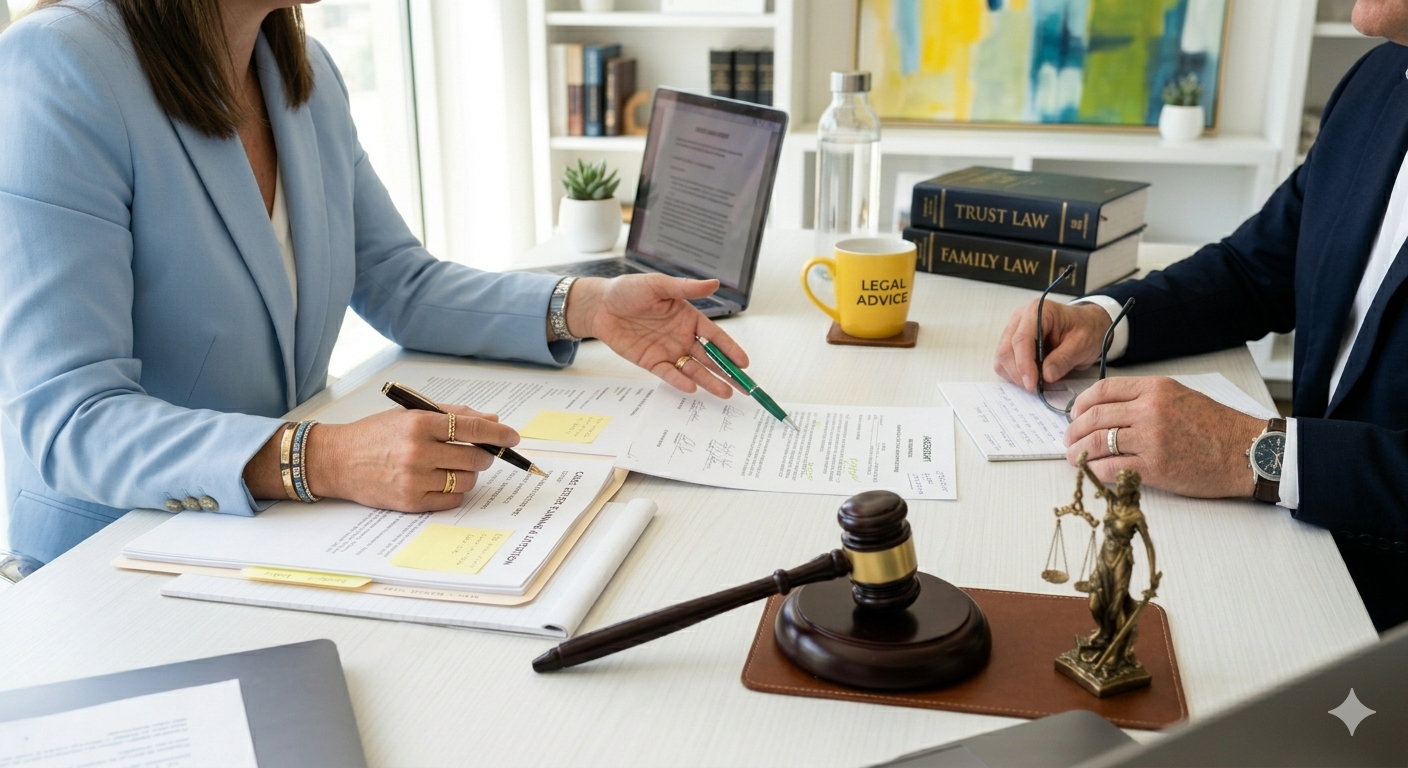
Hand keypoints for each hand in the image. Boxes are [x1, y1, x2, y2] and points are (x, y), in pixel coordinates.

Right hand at [305, 404, 519, 511]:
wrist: (336, 460)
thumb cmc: (375, 435)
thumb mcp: (410, 414)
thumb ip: (453, 415)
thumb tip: (492, 422)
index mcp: (419, 423)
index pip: (471, 429)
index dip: (498, 434)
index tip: (513, 438)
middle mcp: (417, 451)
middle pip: (474, 459)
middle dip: (484, 456)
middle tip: (479, 454)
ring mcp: (414, 479)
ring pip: (465, 481)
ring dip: (468, 475)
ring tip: (452, 467)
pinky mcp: (409, 502)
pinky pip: (451, 500)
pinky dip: (454, 492)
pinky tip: (440, 482)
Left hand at [562, 274, 748, 398]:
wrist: (599, 305)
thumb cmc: (628, 290)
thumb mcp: (658, 285)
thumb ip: (686, 288)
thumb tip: (714, 283)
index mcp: (688, 317)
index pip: (715, 336)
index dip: (730, 349)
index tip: (744, 363)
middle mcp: (682, 336)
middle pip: (709, 357)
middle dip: (727, 372)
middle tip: (743, 387)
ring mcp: (668, 351)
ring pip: (693, 369)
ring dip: (709, 381)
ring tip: (724, 393)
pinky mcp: (651, 362)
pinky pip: (669, 374)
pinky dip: (680, 381)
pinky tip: (692, 387)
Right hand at [993, 298, 1112, 390]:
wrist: (1087, 326)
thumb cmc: (1086, 330)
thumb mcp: (1083, 344)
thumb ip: (1064, 359)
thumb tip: (1045, 376)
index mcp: (1039, 311)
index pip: (1022, 339)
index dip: (1024, 364)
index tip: (1032, 384)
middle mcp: (1020, 318)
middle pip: (1006, 349)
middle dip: (1019, 373)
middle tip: (1036, 388)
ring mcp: (1013, 329)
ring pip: (1002, 358)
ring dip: (1015, 375)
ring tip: (1036, 382)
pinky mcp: (1010, 342)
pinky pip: (1003, 362)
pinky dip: (1014, 374)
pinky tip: (1031, 376)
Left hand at [1063, 377, 1265, 497]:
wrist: (1247, 451)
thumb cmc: (1217, 426)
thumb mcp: (1181, 396)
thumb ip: (1146, 398)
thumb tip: (1110, 409)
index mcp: (1155, 388)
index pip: (1102, 390)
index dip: (1081, 404)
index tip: (1074, 414)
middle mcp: (1149, 409)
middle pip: (1094, 416)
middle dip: (1074, 430)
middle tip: (1068, 439)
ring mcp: (1150, 438)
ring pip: (1098, 441)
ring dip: (1078, 451)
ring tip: (1073, 456)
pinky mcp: (1154, 467)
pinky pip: (1111, 467)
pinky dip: (1095, 470)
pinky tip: (1091, 472)